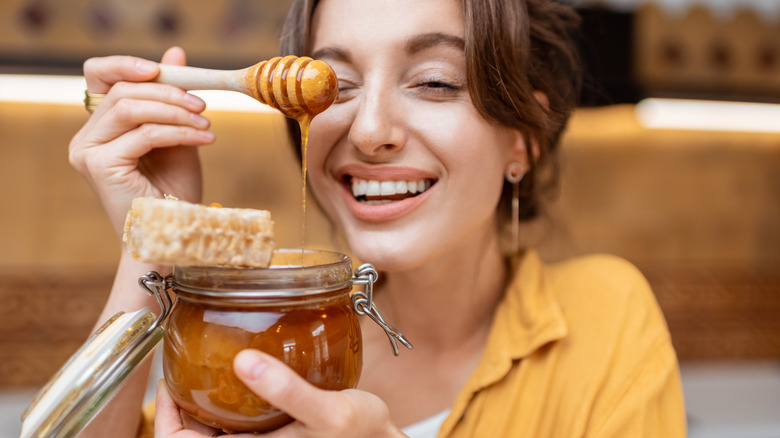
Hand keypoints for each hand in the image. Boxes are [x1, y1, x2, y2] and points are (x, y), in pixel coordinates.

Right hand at [68, 47, 214, 238]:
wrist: (173, 235)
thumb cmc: (173, 192)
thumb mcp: (177, 135)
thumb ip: (172, 99)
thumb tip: (174, 53)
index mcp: (100, 128)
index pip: (99, 77)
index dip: (126, 64)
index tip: (163, 67)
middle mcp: (87, 138)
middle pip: (121, 91)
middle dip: (167, 92)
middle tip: (202, 105)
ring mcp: (89, 152)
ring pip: (130, 108)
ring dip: (175, 111)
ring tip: (206, 124)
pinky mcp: (101, 166)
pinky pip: (145, 134)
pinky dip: (179, 132)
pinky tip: (205, 139)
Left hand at [155, 350, 406, 437]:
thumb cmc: (361, 436)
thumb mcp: (329, 414)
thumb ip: (288, 390)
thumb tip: (244, 362)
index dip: (165, 417)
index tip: (170, 381)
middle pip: (193, 433)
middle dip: (181, 402)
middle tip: (185, 363)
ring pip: (213, 425)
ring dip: (204, 397)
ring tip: (207, 360)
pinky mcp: (272, 430)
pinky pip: (236, 416)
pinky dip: (229, 395)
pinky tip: (241, 367)